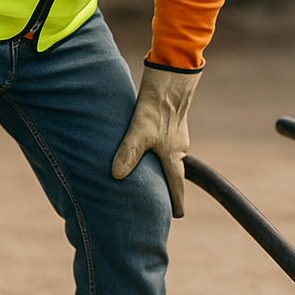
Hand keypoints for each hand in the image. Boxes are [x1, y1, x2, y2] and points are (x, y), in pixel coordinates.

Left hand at [112, 66, 200, 216]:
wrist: (169, 80)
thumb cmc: (155, 106)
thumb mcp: (139, 130)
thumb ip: (128, 152)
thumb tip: (116, 175)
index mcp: (173, 155)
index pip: (176, 184)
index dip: (176, 201)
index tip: (177, 215)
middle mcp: (178, 148)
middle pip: (173, 173)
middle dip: (168, 188)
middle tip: (160, 202)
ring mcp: (176, 137)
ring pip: (168, 159)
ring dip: (160, 170)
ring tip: (148, 179)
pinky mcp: (171, 126)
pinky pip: (165, 147)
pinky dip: (157, 155)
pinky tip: (145, 151)